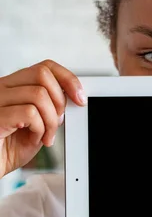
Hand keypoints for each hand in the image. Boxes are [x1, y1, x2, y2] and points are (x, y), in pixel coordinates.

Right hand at [0, 60, 85, 178]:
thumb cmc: (9, 149)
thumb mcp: (37, 124)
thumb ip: (50, 108)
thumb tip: (72, 97)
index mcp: (13, 87)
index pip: (45, 67)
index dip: (67, 79)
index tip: (79, 97)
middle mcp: (3, 89)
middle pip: (42, 74)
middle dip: (59, 100)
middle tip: (58, 121)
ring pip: (39, 95)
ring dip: (51, 120)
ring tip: (45, 136)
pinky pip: (29, 113)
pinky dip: (39, 128)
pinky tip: (33, 139)